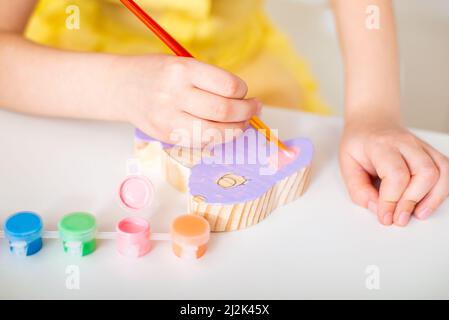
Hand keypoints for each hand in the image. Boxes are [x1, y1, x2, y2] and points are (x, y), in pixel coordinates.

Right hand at [113, 54, 259, 145]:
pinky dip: (217, 138)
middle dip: (246, 113)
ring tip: (241, 123)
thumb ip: (209, 80)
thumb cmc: (157, 73)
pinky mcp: (166, 136)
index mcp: (182, 70)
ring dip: (235, 130)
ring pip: (213, 134)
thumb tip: (243, 100)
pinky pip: (200, 142)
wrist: (122, 87)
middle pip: (223, 112)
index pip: (227, 86)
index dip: (243, 92)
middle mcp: (174, 94)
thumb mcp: (182, 64)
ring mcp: (168, 119)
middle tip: (253, 109)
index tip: (246, 93)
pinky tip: (221, 131)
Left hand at [339, 115, 448, 226]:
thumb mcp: (347, 164)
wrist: (372, 122)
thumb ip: (358, 189)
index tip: (384, 217)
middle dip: (413, 201)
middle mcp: (406, 143)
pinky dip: (442, 190)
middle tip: (399, 219)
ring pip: (441, 171)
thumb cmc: (359, 143)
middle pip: (424, 172)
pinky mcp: (431, 153)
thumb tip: (377, 209)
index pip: (395, 174)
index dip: (391, 200)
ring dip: (433, 198)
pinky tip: (428, 203)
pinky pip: (447, 171)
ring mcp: (422, 146)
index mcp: (381, 144)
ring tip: (417, 214)